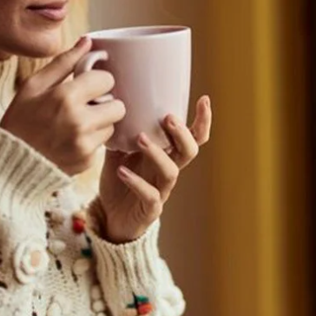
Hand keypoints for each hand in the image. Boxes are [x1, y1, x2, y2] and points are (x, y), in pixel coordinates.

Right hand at [0, 37, 126, 175]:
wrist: (9, 163)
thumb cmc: (20, 120)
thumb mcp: (33, 86)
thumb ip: (64, 62)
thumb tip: (88, 41)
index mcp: (66, 97)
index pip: (107, 79)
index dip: (98, 80)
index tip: (87, 85)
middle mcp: (79, 122)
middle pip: (118, 105)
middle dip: (105, 103)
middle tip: (87, 105)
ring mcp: (85, 145)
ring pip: (112, 126)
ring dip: (99, 123)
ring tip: (76, 124)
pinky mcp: (87, 162)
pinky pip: (102, 145)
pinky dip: (91, 141)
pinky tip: (71, 140)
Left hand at [98, 96, 212, 242]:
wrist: (110, 216)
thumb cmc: (119, 180)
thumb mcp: (118, 152)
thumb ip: (120, 132)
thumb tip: (112, 105)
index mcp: (166, 154)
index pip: (192, 137)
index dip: (202, 121)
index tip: (204, 99)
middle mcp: (168, 170)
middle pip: (189, 152)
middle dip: (182, 134)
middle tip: (168, 118)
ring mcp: (161, 190)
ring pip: (171, 172)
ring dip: (157, 153)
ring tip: (140, 138)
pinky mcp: (150, 209)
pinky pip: (150, 196)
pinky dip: (137, 182)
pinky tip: (121, 171)